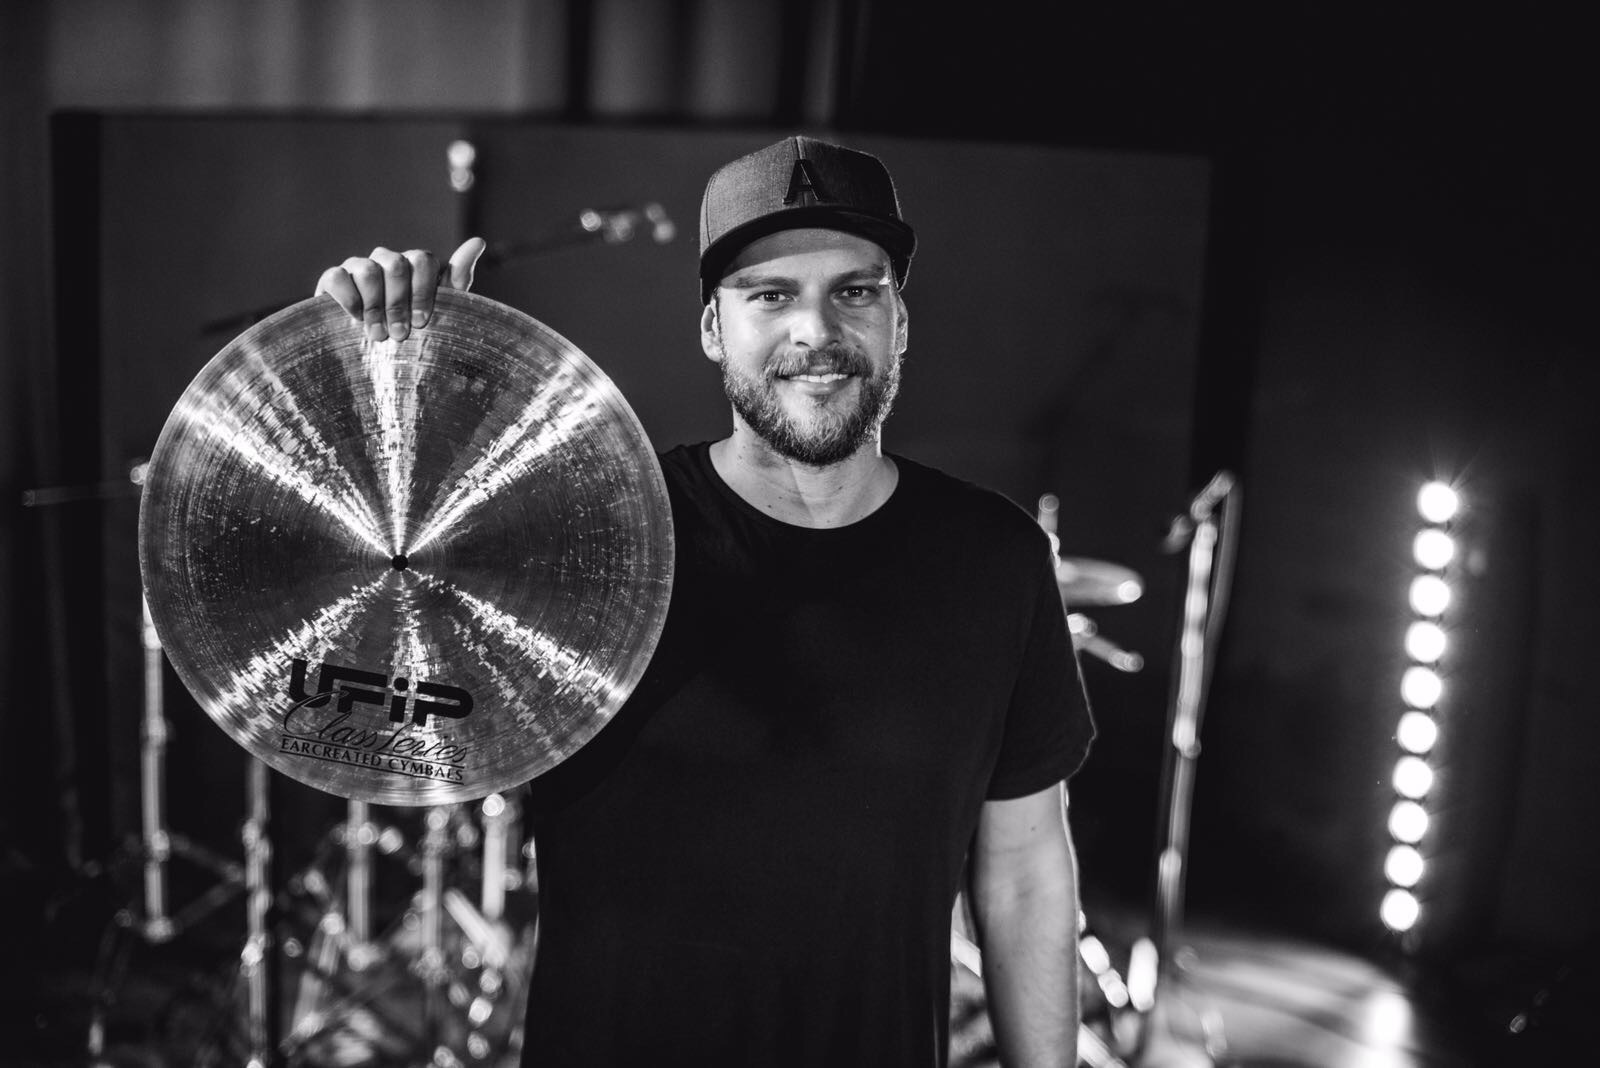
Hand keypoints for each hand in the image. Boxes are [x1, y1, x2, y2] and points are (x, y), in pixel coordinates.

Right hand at [313, 237, 486, 342]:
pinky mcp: (332, 278)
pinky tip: (355, 319)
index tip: (422, 322)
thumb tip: (478, 241)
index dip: (423, 291)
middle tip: (400, 335)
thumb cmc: (412, 330)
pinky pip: (337, 276)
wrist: (372, 353)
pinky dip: (348, 299)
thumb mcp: (441, 309)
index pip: (422, 260)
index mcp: (414, 265)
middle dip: (399, 304)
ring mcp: (359, 267)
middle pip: (396, 265)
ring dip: (375, 307)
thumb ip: (457, 277)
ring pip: (368, 270)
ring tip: (378, 335)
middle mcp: (387, 260)